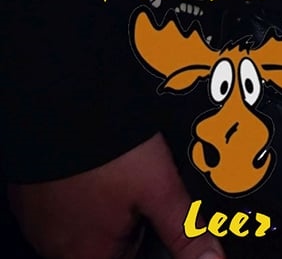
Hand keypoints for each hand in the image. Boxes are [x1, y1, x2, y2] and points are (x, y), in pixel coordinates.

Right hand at [7, 134, 219, 258]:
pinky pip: (64, 206)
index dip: (153, 244)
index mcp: (89, 255)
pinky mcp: (29, 198)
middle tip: (145, 189)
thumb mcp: (160, 189)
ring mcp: (40, 222)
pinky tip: (101, 169)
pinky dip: (86, 193)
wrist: (59, 106)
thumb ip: (185, 231)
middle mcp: (57, 247)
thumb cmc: (107, 150)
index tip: (160, 220)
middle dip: (134, 225)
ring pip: (87, 226)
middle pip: (110, 247)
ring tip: (125, 174)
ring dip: (111, 208)